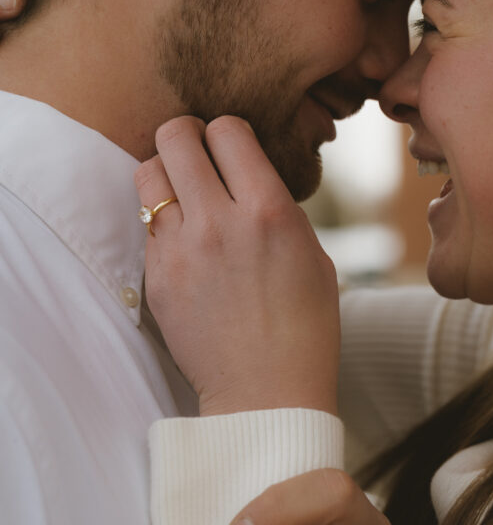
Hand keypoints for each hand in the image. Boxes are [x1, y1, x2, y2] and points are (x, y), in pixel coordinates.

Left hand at [135, 115, 339, 415]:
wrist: (267, 393)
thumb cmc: (304, 326)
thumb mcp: (312, 254)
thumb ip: (277, 206)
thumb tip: (248, 176)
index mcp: (268, 210)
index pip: (228, 130)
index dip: (228, 133)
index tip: (231, 148)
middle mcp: (219, 222)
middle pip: (175, 137)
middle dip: (186, 135)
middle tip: (197, 153)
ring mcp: (181, 250)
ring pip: (147, 173)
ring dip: (166, 174)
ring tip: (183, 193)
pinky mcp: (157, 278)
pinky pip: (147, 226)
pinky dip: (164, 224)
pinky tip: (187, 245)